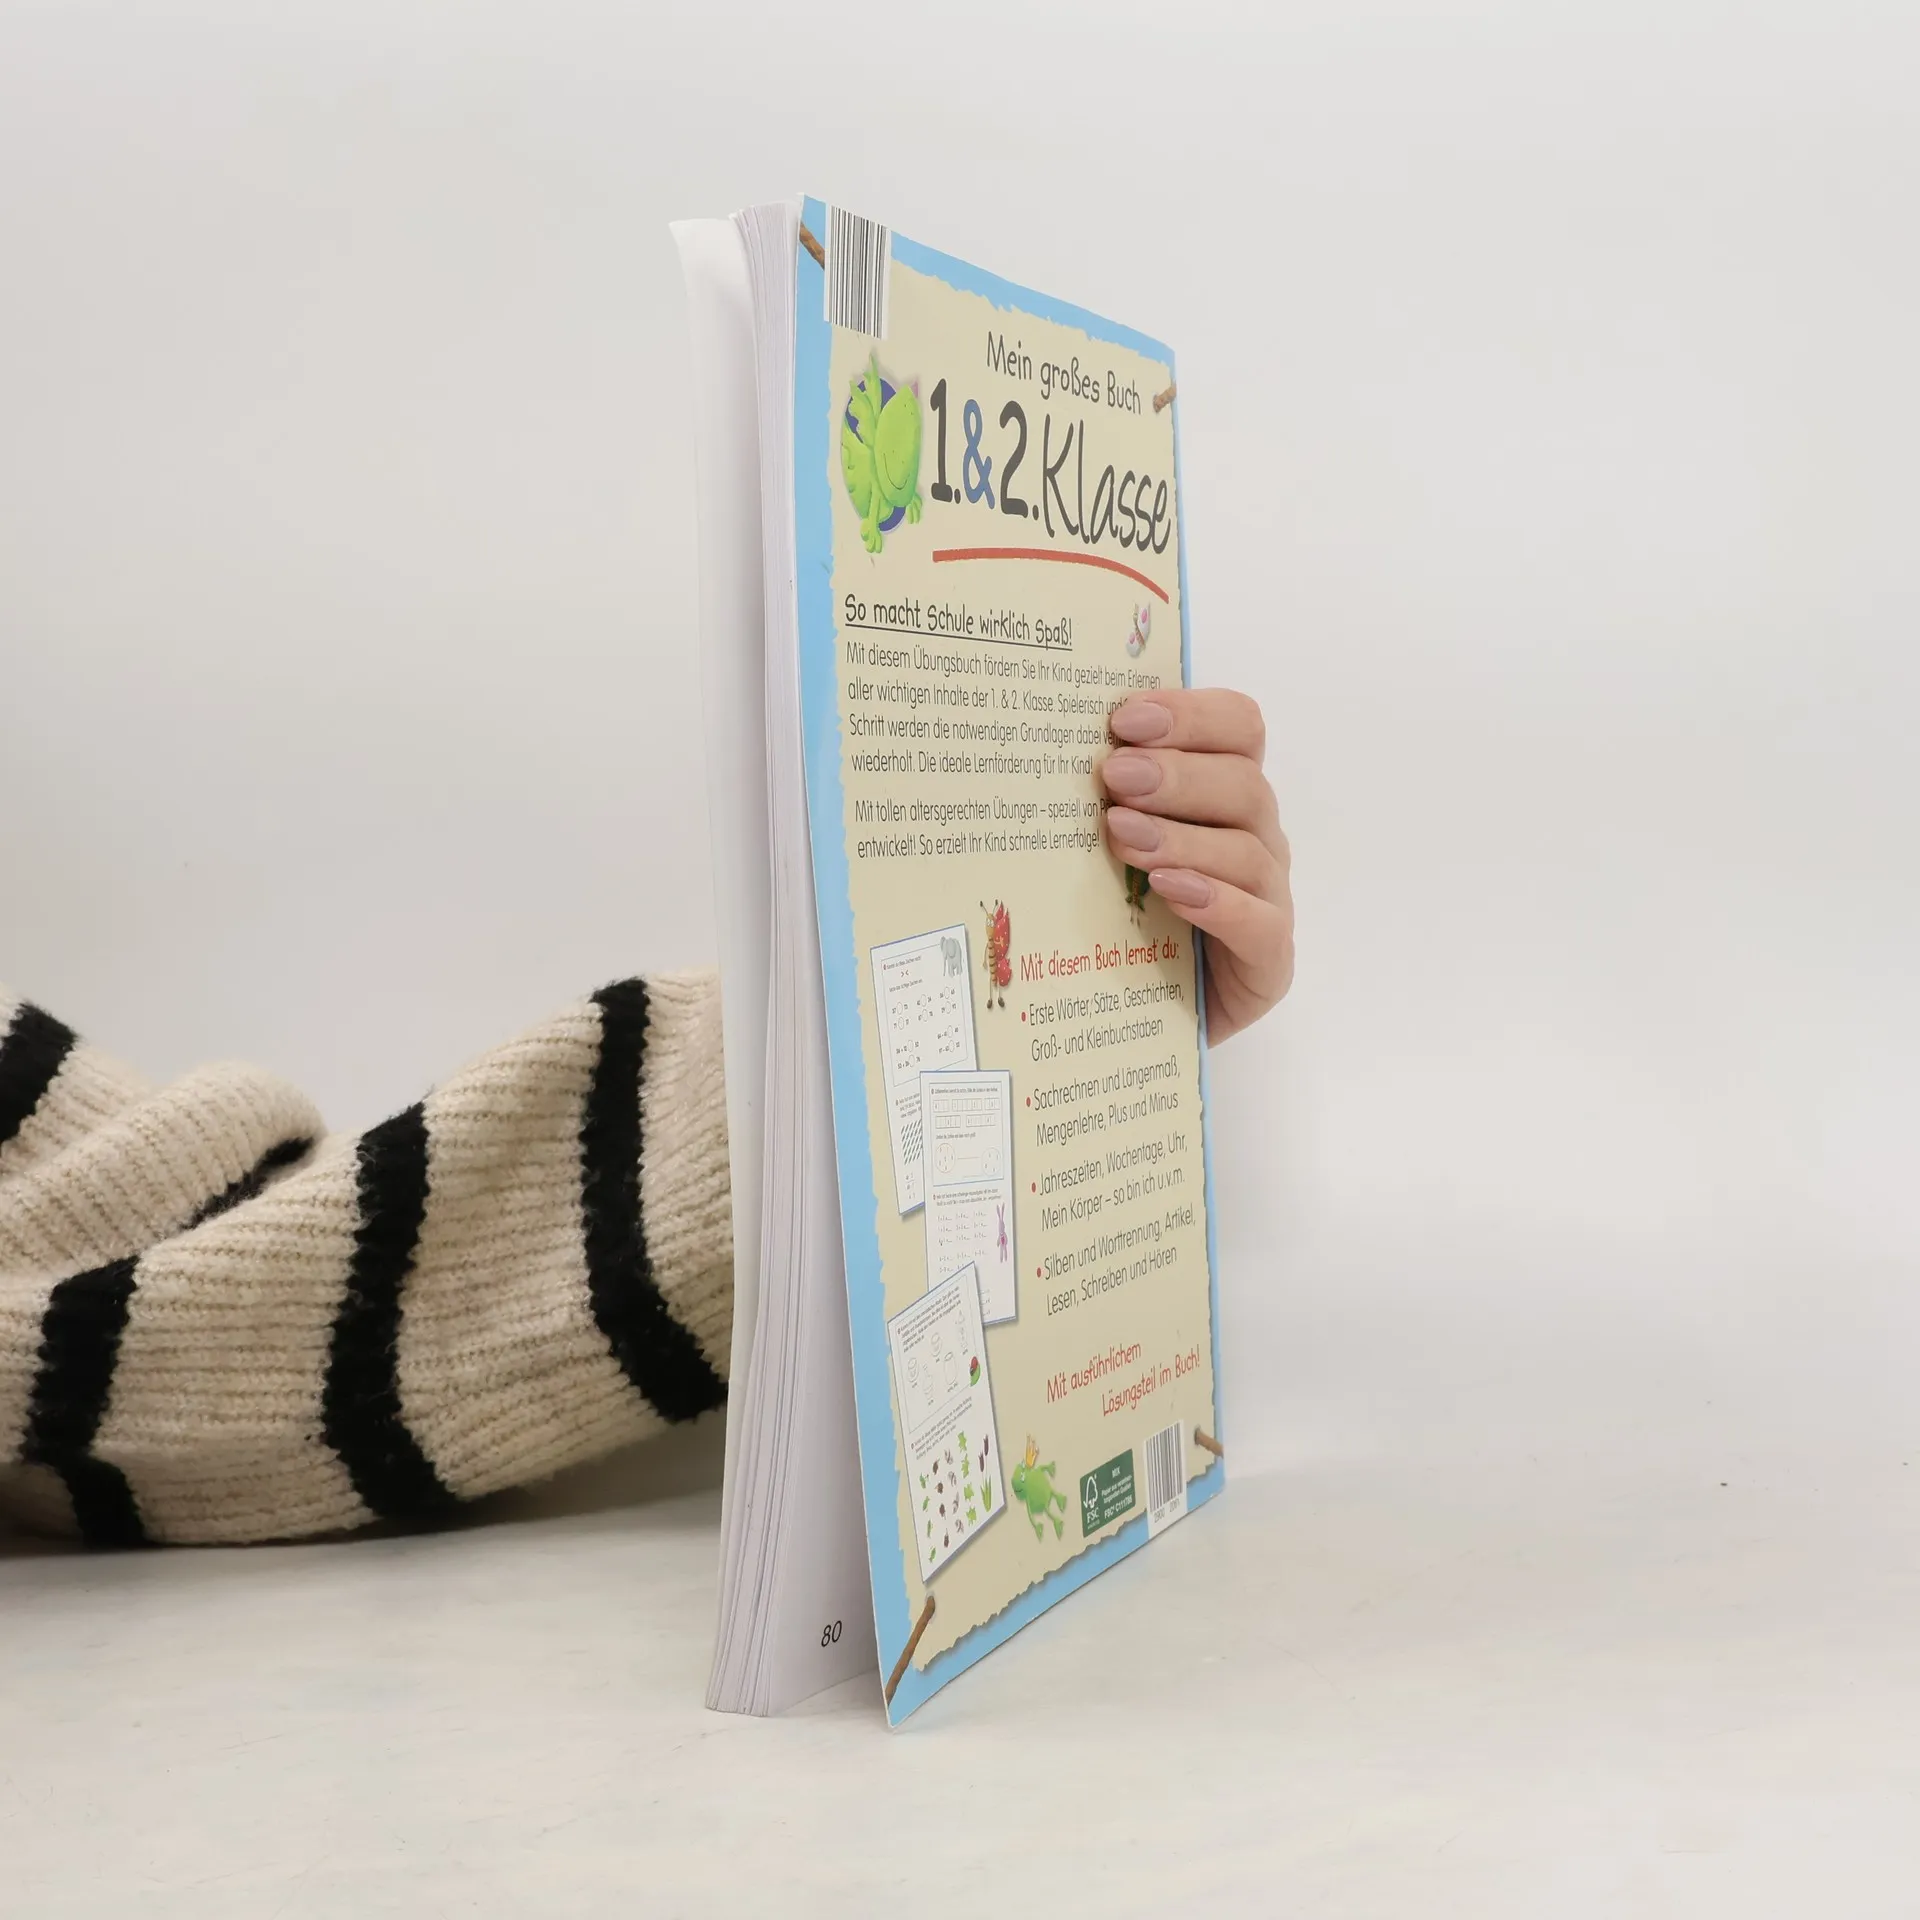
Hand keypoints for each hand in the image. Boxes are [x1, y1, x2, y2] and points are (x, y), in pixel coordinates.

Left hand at [1101, 689, 1293, 1043]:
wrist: (1146, 1016)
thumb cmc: (1125, 919)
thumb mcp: (1105, 849)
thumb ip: (1102, 799)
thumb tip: (1045, 748)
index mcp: (1224, 793)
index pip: (1238, 727)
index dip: (1191, 714)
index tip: (1125, 719)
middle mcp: (1255, 837)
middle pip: (1244, 783)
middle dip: (1176, 774)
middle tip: (1114, 775)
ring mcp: (1268, 898)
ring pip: (1248, 849)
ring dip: (1182, 836)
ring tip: (1121, 836)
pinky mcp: (1268, 960)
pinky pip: (1261, 923)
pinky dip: (1218, 901)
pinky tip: (1170, 891)